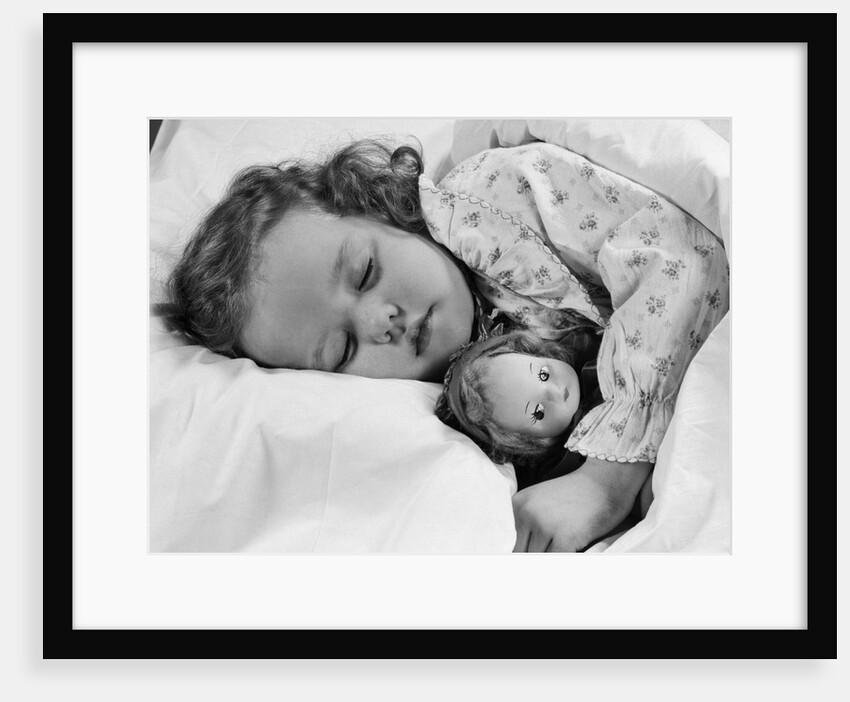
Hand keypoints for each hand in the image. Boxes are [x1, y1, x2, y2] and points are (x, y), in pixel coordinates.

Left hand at [512, 458, 651, 551]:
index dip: (519, 555)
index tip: (527, 561)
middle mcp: (527, 514)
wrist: (607, 480)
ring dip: (548, 564)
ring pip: (537, 560)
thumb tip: (518, 556)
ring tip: (560, 561)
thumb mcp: (543, 502)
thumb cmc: (578, 494)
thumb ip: (529, 525)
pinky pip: (556, 562)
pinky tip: (570, 560)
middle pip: (521, 554)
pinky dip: (563, 565)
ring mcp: (544, 526)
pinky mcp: (564, 538)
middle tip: (543, 564)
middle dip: (532, 562)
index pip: (510, 541)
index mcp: (518, 505)